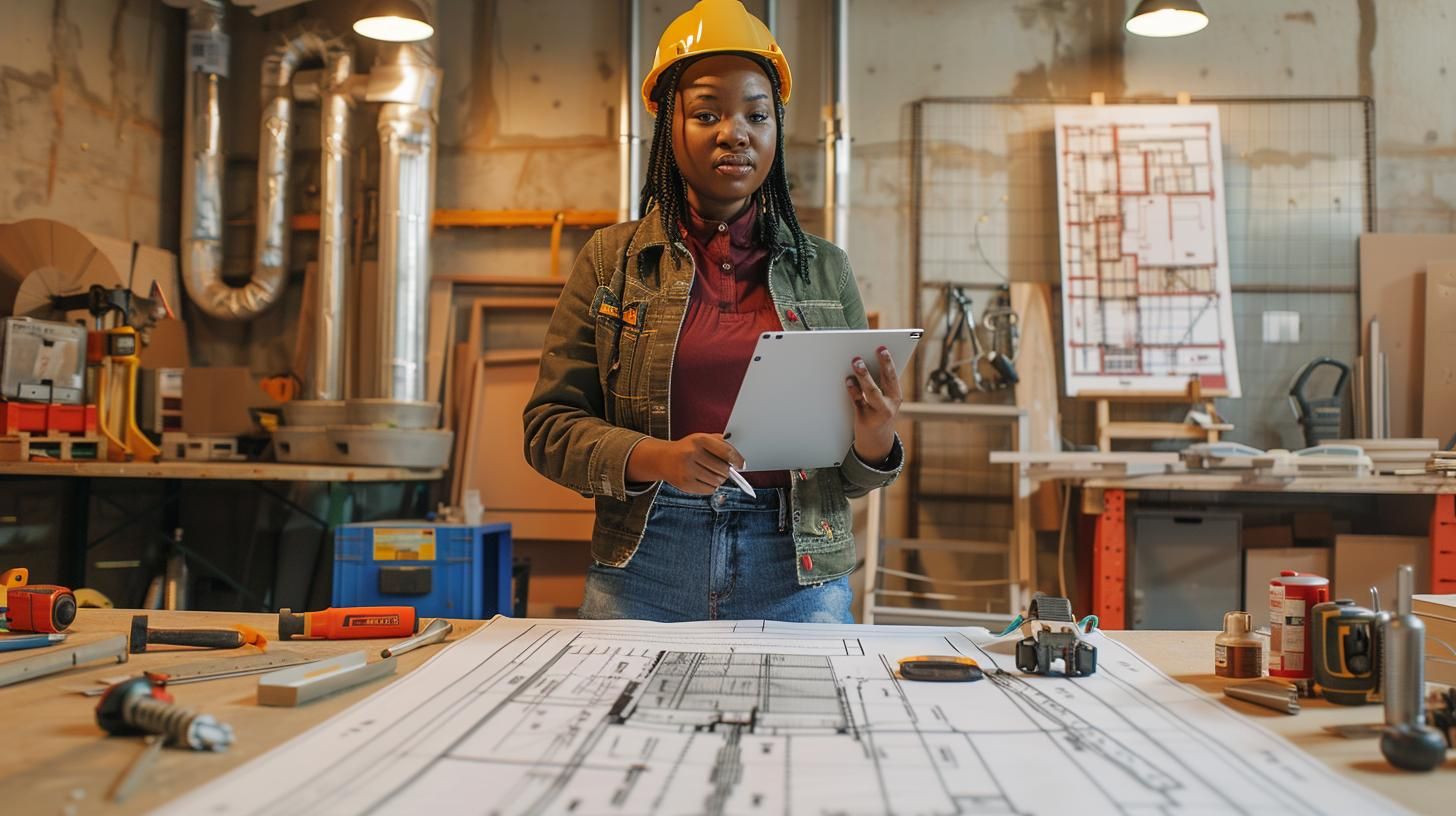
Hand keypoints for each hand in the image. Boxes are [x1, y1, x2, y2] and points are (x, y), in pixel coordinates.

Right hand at [625, 433, 744, 493]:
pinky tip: (705, 480)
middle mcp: (692, 453)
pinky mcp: (685, 483)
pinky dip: (711, 487)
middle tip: (724, 470)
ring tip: (712, 474)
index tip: (741, 465)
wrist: (663, 458)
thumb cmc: (687, 448)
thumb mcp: (701, 439)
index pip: (726, 452)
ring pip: (717, 481)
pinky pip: (708, 489)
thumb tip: (738, 457)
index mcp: (699, 440)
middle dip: (727, 471)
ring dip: (719, 480)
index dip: (737, 460)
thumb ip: (720, 443)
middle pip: (723, 469)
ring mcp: (687, 469)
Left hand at [846, 346, 901, 464]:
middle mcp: (889, 405)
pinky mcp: (865, 419)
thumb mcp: (885, 400)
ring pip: (872, 392)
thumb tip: (864, 361)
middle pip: (884, 382)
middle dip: (879, 365)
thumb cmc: (878, 413)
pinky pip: (858, 401)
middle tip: (874, 350)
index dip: (888, 361)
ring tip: (857, 362)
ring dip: (864, 376)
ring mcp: (877, 413)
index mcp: (896, 397)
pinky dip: (853, 390)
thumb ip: (879, 384)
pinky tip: (848, 380)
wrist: (876, 442)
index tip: (882, 347)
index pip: (892, 376)